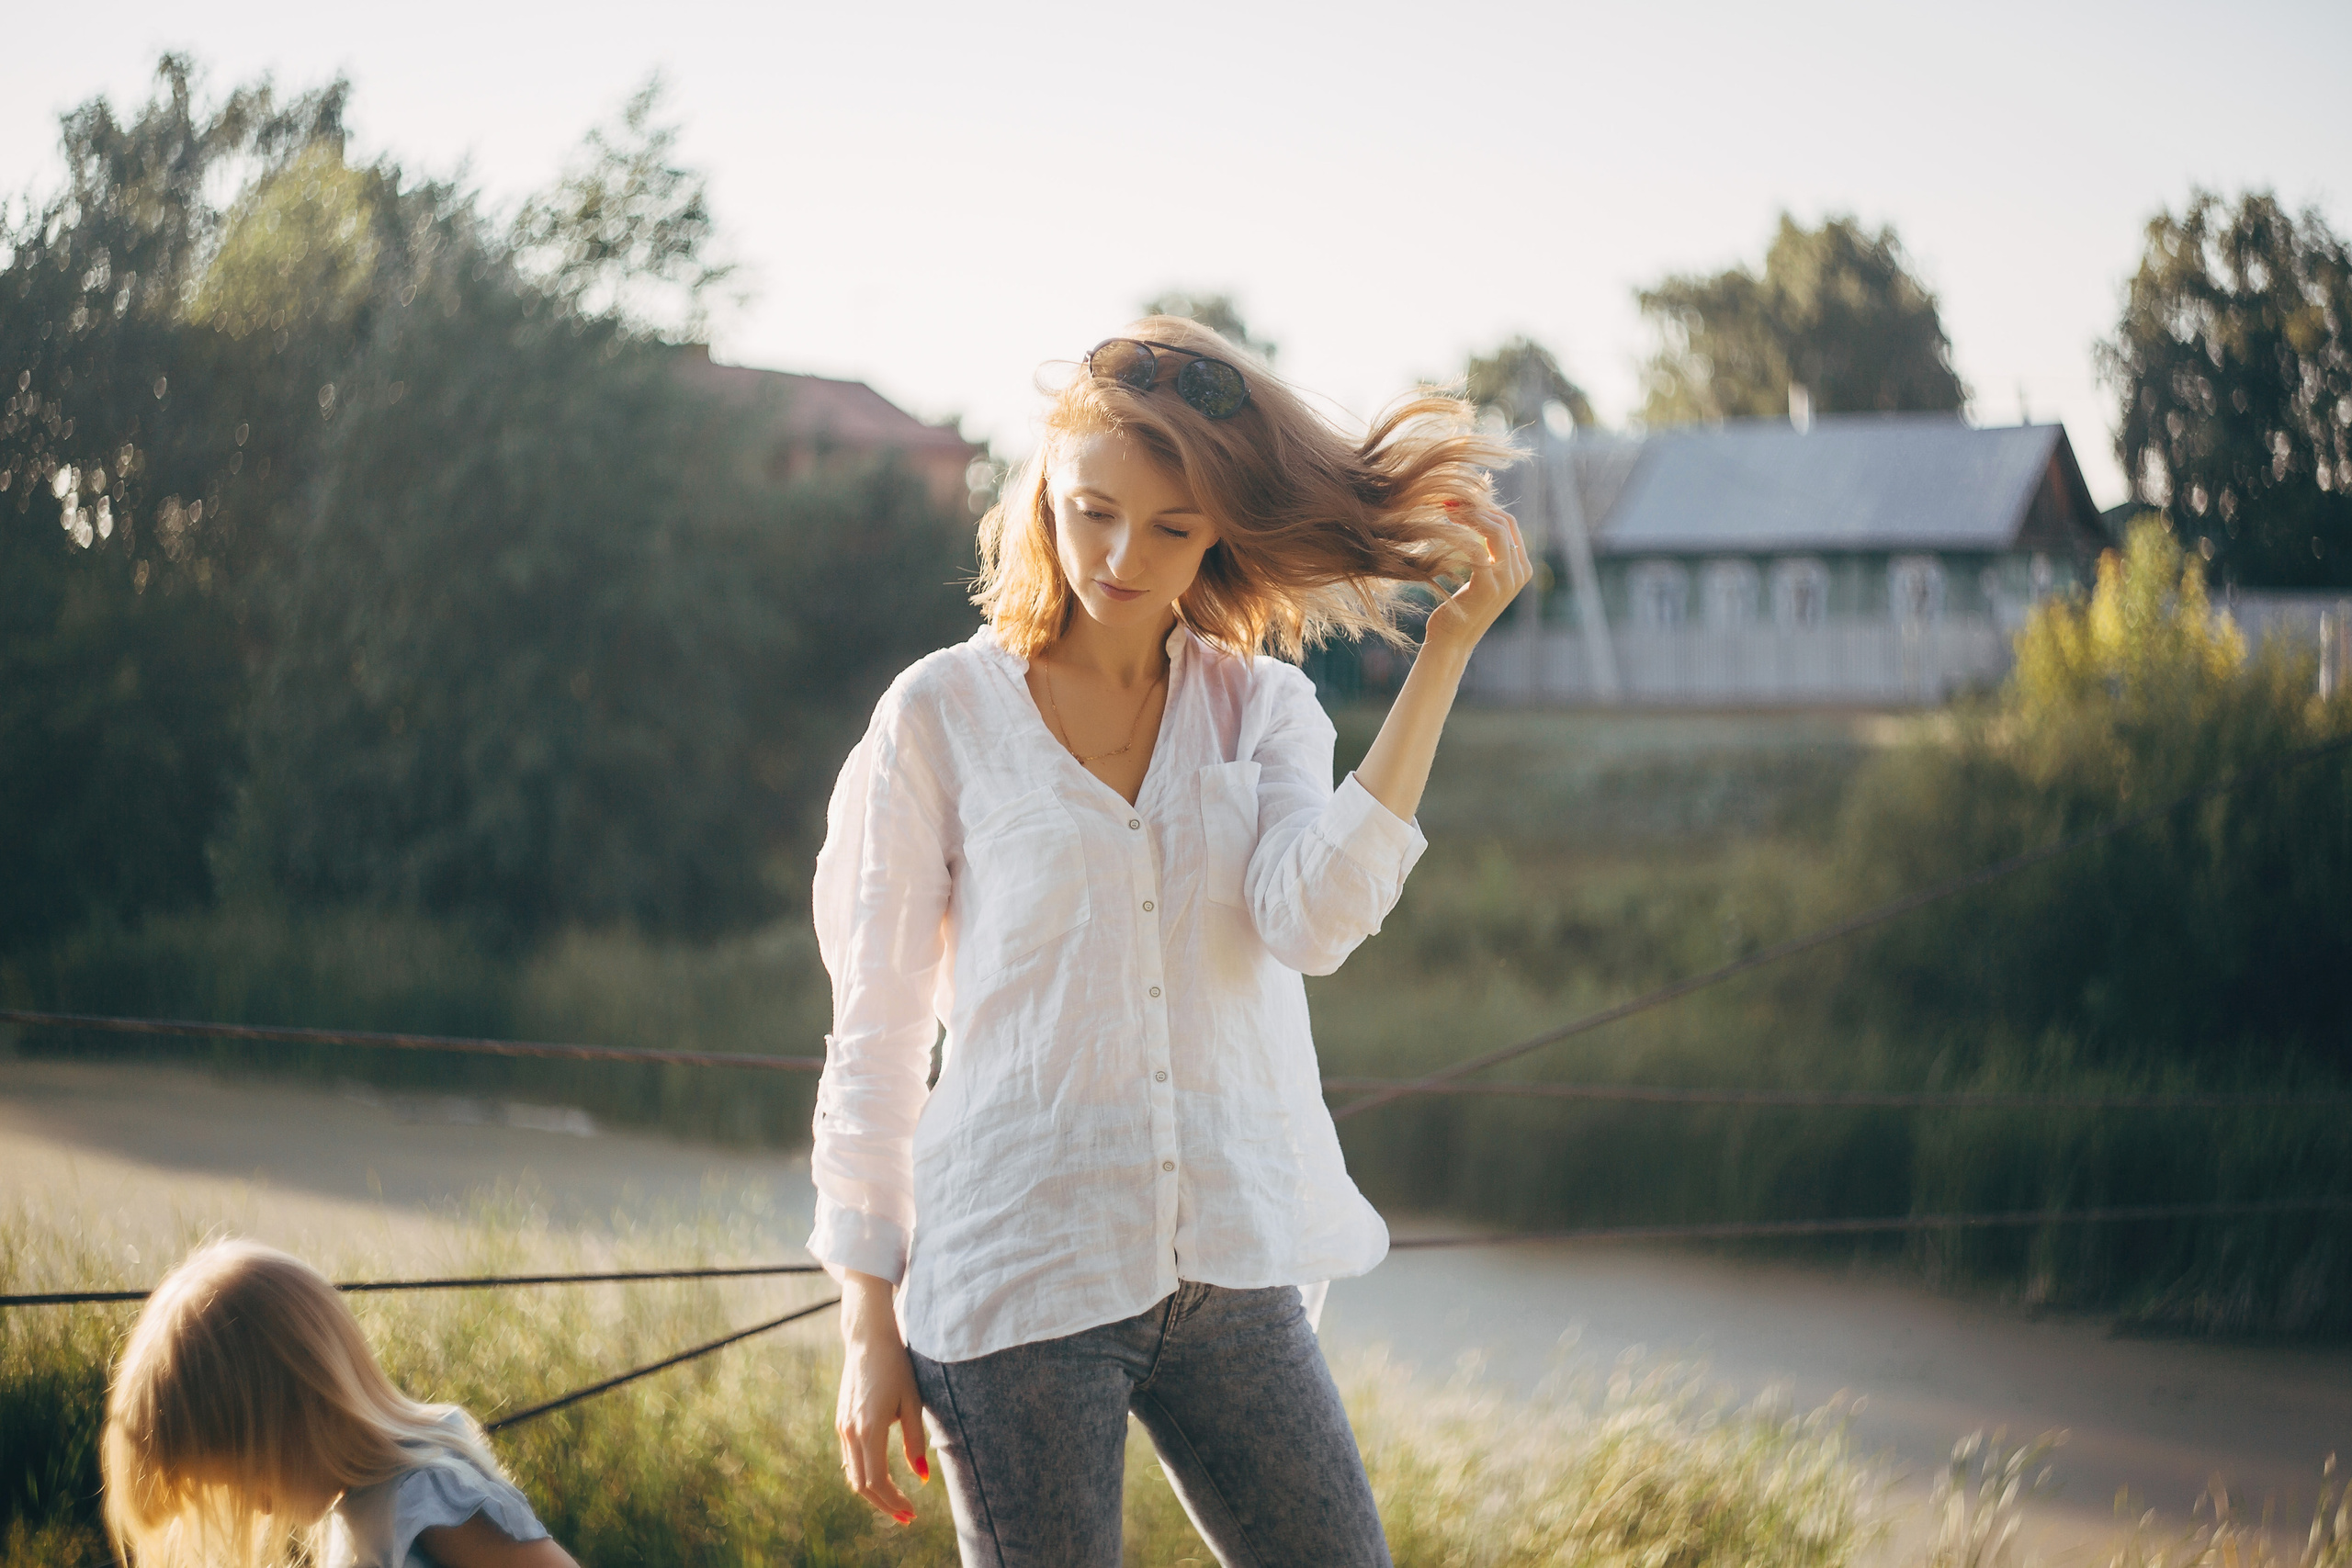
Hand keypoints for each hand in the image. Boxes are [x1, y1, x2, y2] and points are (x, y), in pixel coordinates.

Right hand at [835, 1271, 928, 1523]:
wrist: (867, 1339)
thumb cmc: (896, 1367)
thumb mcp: (912, 1402)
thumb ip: (916, 1441)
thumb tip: (923, 1476)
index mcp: (869, 1429)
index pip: (877, 1482)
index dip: (893, 1502)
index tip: (912, 1512)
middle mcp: (850, 1432)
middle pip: (862, 1485)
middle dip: (884, 1504)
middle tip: (907, 1516)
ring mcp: (843, 1427)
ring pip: (853, 1474)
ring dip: (874, 1493)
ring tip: (897, 1502)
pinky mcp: (842, 1421)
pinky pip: (850, 1459)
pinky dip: (864, 1475)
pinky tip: (880, 1480)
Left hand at [1420, 503, 1531, 656]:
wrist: (1452, 641)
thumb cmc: (1459, 607)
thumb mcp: (1479, 576)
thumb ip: (1485, 550)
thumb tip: (1475, 510)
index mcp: (1522, 568)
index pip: (1509, 523)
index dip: (1485, 506)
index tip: (1458, 500)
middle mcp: (1520, 573)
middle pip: (1505, 522)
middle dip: (1476, 506)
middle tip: (1448, 500)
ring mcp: (1507, 580)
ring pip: (1494, 530)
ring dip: (1468, 515)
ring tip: (1445, 511)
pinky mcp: (1488, 585)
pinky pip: (1476, 546)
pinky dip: (1459, 534)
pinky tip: (1442, 529)